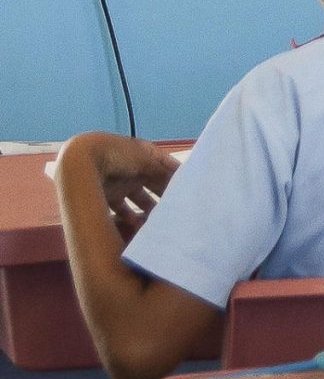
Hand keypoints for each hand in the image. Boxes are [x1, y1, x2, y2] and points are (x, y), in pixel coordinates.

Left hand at [60, 133, 178, 236]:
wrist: (79, 161)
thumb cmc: (117, 155)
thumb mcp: (146, 160)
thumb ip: (165, 172)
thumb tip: (183, 182)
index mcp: (142, 153)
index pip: (165, 165)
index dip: (177, 177)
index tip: (189, 191)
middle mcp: (131, 166)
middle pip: (152, 182)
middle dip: (163, 195)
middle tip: (176, 209)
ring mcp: (117, 180)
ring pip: (137, 197)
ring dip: (147, 208)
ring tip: (158, 221)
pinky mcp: (105, 195)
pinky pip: (121, 208)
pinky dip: (129, 216)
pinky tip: (137, 225)